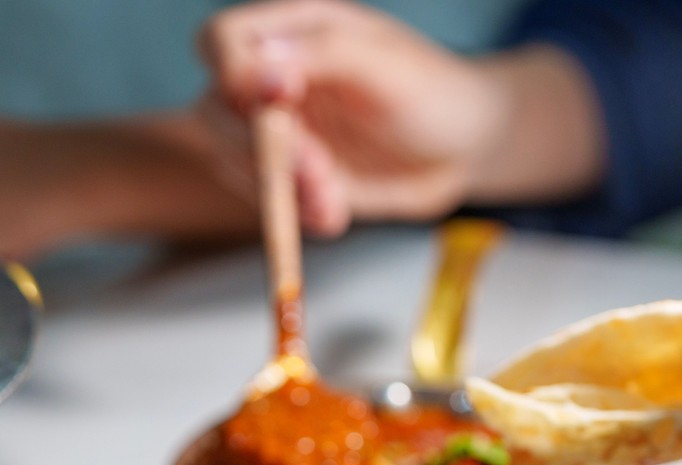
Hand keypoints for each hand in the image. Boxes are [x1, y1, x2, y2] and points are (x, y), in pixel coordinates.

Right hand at [198, 0, 603, 234]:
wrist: (466, 149)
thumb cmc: (433, 91)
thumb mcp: (383, 65)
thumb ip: (321, 55)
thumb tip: (256, 68)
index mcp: (292, 31)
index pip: (220, 41)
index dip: (230, 72)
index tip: (277, 99)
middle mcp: (272, 79)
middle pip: (215, 110)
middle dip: (263, 149)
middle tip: (317, 169)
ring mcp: (278, 131)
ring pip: (235, 163)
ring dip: (281, 191)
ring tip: (334, 202)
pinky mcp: (290, 178)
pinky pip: (266, 201)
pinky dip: (295, 215)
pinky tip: (334, 214)